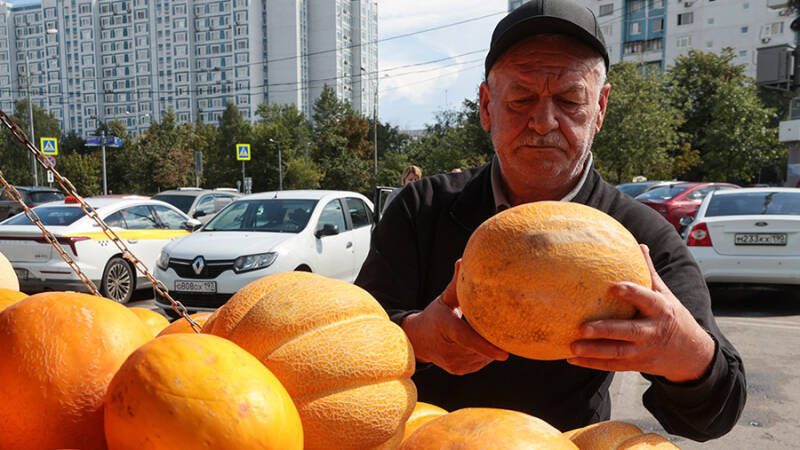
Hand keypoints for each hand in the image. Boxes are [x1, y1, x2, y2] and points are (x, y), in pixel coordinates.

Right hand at [402, 260, 508, 374]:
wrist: (418, 339)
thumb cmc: (436, 315)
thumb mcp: (445, 299)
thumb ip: (455, 283)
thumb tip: (463, 260)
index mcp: (445, 327)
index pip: (467, 339)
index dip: (485, 346)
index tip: (504, 354)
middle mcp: (448, 350)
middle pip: (479, 346)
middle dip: (491, 337)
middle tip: (502, 324)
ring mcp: (453, 363)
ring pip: (482, 356)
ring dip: (489, 345)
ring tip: (485, 330)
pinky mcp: (458, 370)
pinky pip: (480, 361)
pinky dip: (485, 352)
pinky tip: (481, 342)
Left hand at [568, 244, 714, 382]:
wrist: (692, 354)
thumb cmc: (673, 317)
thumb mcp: (666, 295)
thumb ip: (649, 273)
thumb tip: (639, 245)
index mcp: (660, 310)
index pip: (647, 300)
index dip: (632, 293)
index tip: (614, 286)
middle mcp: (652, 331)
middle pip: (629, 331)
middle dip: (606, 331)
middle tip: (583, 327)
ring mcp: (644, 351)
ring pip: (617, 353)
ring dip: (593, 351)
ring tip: (572, 346)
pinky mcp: (637, 365)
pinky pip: (613, 365)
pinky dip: (592, 363)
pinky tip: (572, 359)